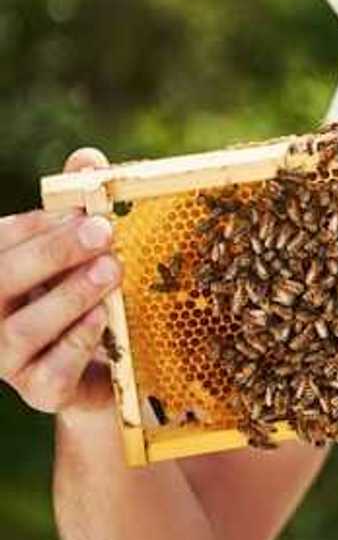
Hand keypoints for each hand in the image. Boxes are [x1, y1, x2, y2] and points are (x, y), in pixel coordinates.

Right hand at [1, 148, 119, 415]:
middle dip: (52, 254)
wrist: (110, 368)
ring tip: (112, 271)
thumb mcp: (83, 248)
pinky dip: (74, 345)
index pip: (0, 243)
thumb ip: (79, 205)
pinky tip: (102, 320)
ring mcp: (8, 359)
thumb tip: (87, 159)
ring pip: (22, 330)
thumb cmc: (86, 292)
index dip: (38, 225)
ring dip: (69, 297)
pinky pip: (50, 373)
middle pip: (0, 281)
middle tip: (102, 233)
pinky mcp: (40, 392)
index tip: (82, 209)